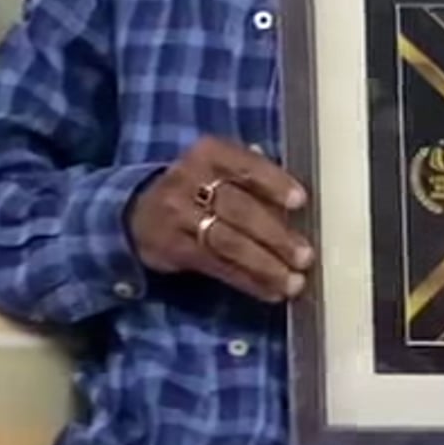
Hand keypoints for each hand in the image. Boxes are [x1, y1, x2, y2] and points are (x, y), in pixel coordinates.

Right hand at [128, 137, 314, 301]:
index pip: (246, 165)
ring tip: (292, 282)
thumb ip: (254, 178)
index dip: (274, 183)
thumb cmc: (197, 186)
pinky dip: (246, 281)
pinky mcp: (172, 248)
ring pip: (227, 242)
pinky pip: (215, 265)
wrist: (139, 210)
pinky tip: (269, 291)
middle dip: (275, 235)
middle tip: (304, 256)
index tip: (300, 201)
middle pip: (239, 208)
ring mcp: (177, 215)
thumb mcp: (219, 169)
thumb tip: (297, 204)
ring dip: (264, 265)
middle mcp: (189, 180)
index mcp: (209, 153)